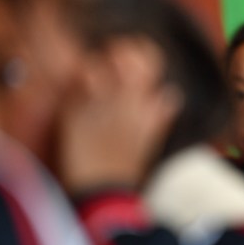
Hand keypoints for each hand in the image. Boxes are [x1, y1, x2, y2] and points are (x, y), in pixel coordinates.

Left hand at [58, 37, 181, 193]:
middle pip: (122, 53)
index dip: (141, 51)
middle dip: (116, 51)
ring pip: (96, 64)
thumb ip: (160, 115)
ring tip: (90, 78)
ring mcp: (99, 104)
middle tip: (109, 59)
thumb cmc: (127, 169)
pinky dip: (75, 85)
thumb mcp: (150, 140)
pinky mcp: (74, 113)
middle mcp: (126, 100)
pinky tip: (77, 95)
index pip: (149, 61)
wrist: (102, 193)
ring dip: (93, 67)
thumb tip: (171, 93)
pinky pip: (72, 86)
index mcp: (147, 105)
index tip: (134, 55)